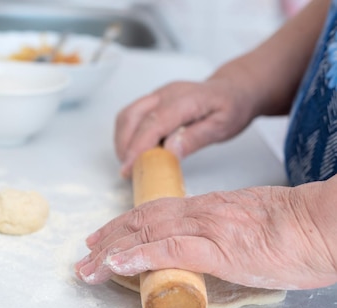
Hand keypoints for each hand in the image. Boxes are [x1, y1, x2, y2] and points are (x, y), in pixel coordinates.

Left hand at [74, 182, 336, 289]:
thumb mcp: (248, 225)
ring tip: (89, 266)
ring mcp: (207, 229)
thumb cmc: (294, 228)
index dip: (124, 225)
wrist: (323, 224)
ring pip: (147, 234)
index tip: (104, 238)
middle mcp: (199, 212)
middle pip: (141, 221)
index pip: (154, 212)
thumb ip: (221, 233)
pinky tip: (118, 264)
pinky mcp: (219, 248)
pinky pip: (170, 250)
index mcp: (206, 207)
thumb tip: (204, 248)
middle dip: (108, 239)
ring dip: (113, 252)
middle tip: (84, 256)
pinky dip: (139, 256)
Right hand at [115, 77, 255, 177]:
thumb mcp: (222, 127)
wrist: (233, 89)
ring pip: (127, 114)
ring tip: (130, 162)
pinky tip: (135, 150)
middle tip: (127, 170)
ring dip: (122, 140)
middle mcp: (167, 93)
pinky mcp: (152, 100)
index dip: (138, 146)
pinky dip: (126, 134)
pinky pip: (131, 115)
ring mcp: (157, 95)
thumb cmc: (231, 107)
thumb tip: (170, 150)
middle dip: (124, 145)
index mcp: (186, 99)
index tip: (129, 167)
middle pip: (133, 116)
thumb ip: (196, 138)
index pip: (154, 122)